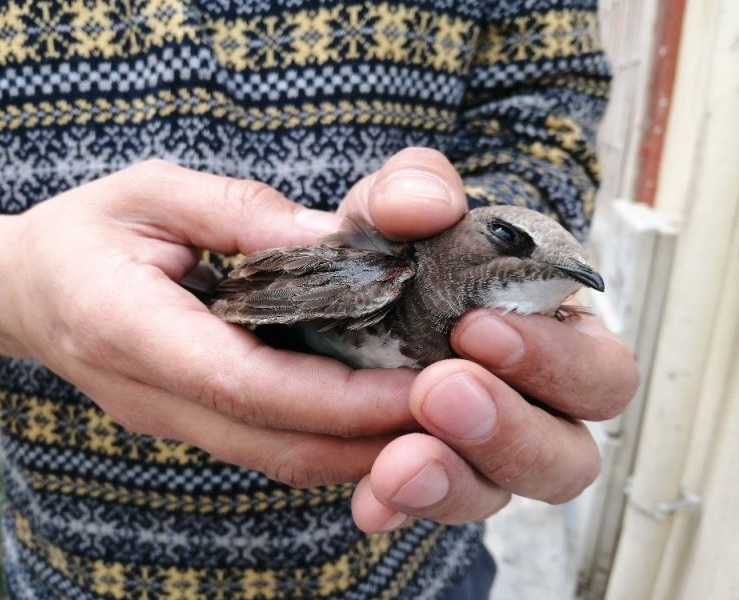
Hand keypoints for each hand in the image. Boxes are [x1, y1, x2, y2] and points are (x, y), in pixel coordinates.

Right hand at [0, 160, 425, 484]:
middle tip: (455, 409)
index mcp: (132, 332)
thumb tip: (332, 238)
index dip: (340, 397)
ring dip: (360, 448)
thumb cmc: (84, 233)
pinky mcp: (191, 422)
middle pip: (278, 445)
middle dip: (371, 439)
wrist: (24, 290)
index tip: (417, 386)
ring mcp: (171, 420)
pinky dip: (330, 439)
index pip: (251, 386)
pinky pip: (269, 446)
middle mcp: (154, 396)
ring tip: (433, 416)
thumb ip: (239, 214)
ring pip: (280, 459)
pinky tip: (378, 411)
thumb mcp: (152, 192)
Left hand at [340, 148, 639, 531]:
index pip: (596, 370)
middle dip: (512, 430)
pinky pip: (422, 508)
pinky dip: (397, 505)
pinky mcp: (419, 476)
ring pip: (498, 495)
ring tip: (399, 463)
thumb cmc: (377, 250)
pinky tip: (368, 502)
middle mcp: (524, 406)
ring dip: (454, 481)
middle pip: (569, 455)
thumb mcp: (385, 210)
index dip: (555, 359)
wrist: (315, 297)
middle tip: (441, 390)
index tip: (477, 326)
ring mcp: (472, 452)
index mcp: (547, 338)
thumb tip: (427, 205)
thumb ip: (408, 190)